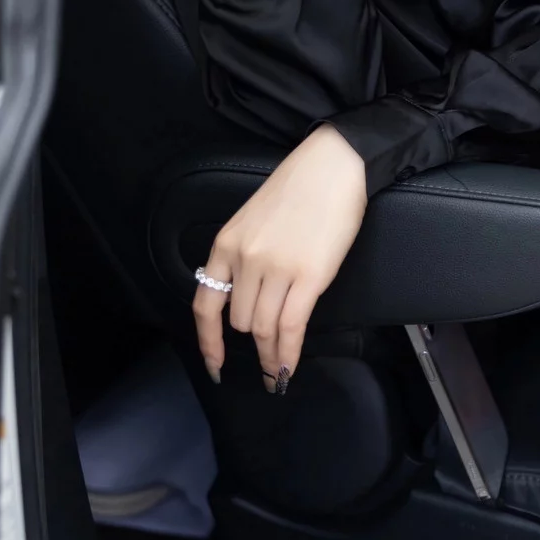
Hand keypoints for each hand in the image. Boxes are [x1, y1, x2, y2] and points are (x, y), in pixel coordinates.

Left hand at [193, 124, 368, 390]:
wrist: (333, 167)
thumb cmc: (299, 189)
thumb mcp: (254, 220)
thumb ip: (245, 256)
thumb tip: (250, 297)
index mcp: (226, 244)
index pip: (206, 305)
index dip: (209, 342)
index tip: (215, 364)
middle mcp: (245, 260)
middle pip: (241, 320)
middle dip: (253, 341)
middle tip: (267, 359)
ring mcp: (276, 269)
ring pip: (264, 328)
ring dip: (270, 355)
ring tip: (278, 373)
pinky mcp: (308, 277)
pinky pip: (291, 327)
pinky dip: (288, 354)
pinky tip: (288, 368)